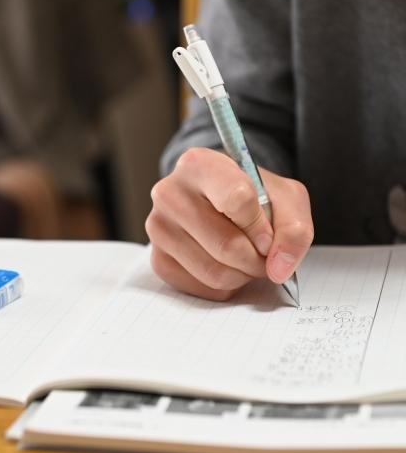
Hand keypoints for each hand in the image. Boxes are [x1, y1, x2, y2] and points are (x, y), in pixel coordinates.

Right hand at [145, 148, 313, 299]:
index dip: (262, 227)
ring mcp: (158, 227)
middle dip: (256, 260)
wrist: (221, 203)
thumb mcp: (285, 197)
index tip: (269, 235)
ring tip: (246, 260)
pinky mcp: (157, 258)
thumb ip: (294, 229)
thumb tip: (278, 269)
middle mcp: (169, 192)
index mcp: (198, 164)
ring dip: (242, 275)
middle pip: (226, 244)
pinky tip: (225, 267)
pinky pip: (201, 288)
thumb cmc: (252, 196)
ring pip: (214, 271)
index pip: (237, 199)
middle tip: (264, 256)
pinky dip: (224, 286)